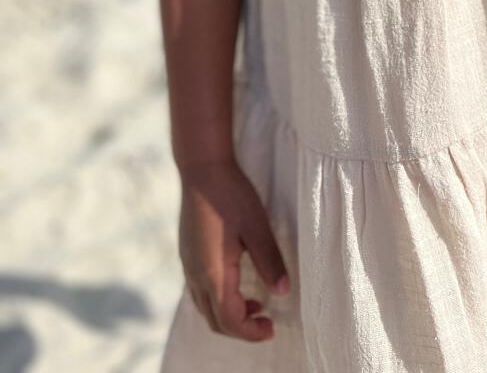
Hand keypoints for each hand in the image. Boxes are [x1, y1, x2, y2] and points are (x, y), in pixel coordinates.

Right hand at [177, 159, 290, 341]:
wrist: (201, 169)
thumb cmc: (230, 194)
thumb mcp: (257, 226)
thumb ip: (270, 261)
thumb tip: (283, 292)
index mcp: (213, 273)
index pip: (229, 320)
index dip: (251, 332)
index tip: (272, 328)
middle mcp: (196, 275)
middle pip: (215, 320)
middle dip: (241, 328)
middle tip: (267, 321)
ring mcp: (188, 265)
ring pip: (205, 307)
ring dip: (229, 313)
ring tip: (256, 303)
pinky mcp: (188, 254)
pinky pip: (200, 290)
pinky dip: (219, 299)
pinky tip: (237, 282)